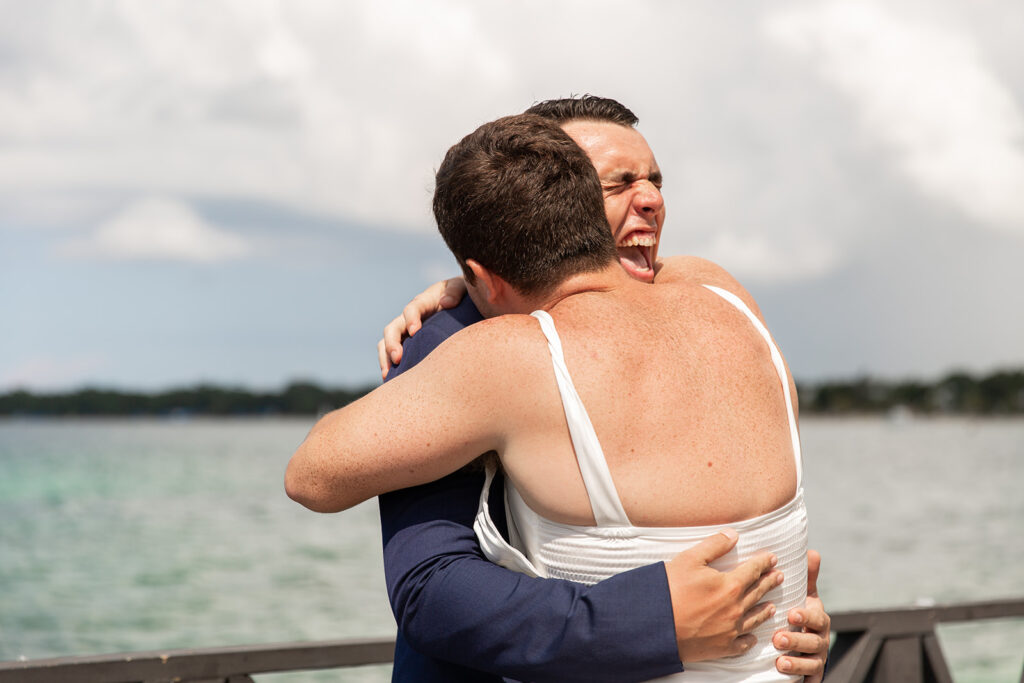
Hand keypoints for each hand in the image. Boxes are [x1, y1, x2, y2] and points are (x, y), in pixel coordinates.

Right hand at [377, 277, 466, 377]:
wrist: (463, 305)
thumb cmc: (464, 295)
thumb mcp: (462, 288)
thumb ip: (455, 292)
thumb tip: (445, 303)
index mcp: (424, 302)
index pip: (412, 308)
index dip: (411, 319)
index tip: (415, 331)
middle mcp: (410, 317)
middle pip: (393, 328)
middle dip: (392, 343)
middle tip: (397, 358)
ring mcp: (407, 331)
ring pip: (386, 343)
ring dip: (385, 358)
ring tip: (388, 375)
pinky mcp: (409, 344)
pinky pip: (393, 354)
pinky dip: (390, 366)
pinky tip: (393, 381)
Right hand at [665, 529, 782, 662]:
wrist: (656, 625)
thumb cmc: (669, 589)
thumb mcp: (689, 559)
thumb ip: (714, 545)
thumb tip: (733, 535)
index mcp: (729, 585)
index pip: (753, 570)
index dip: (764, 563)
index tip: (773, 559)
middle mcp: (735, 608)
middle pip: (757, 592)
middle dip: (769, 583)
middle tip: (779, 577)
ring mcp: (730, 630)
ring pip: (754, 619)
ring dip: (765, 610)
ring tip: (772, 606)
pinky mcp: (722, 647)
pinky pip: (742, 644)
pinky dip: (750, 640)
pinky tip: (752, 637)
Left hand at [773, 550, 829, 681]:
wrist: (807, 643)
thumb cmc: (802, 614)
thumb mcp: (806, 596)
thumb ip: (808, 577)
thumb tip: (812, 551)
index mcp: (818, 619)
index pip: (816, 617)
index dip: (805, 616)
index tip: (791, 613)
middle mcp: (820, 639)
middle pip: (813, 642)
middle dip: (796, 641)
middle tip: (777, 638)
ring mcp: (816, 658)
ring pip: (811, 663)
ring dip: (796, 663)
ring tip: (780, 662)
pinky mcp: (811, 674)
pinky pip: (810, 678)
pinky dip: (802, 678)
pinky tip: (785, 675)